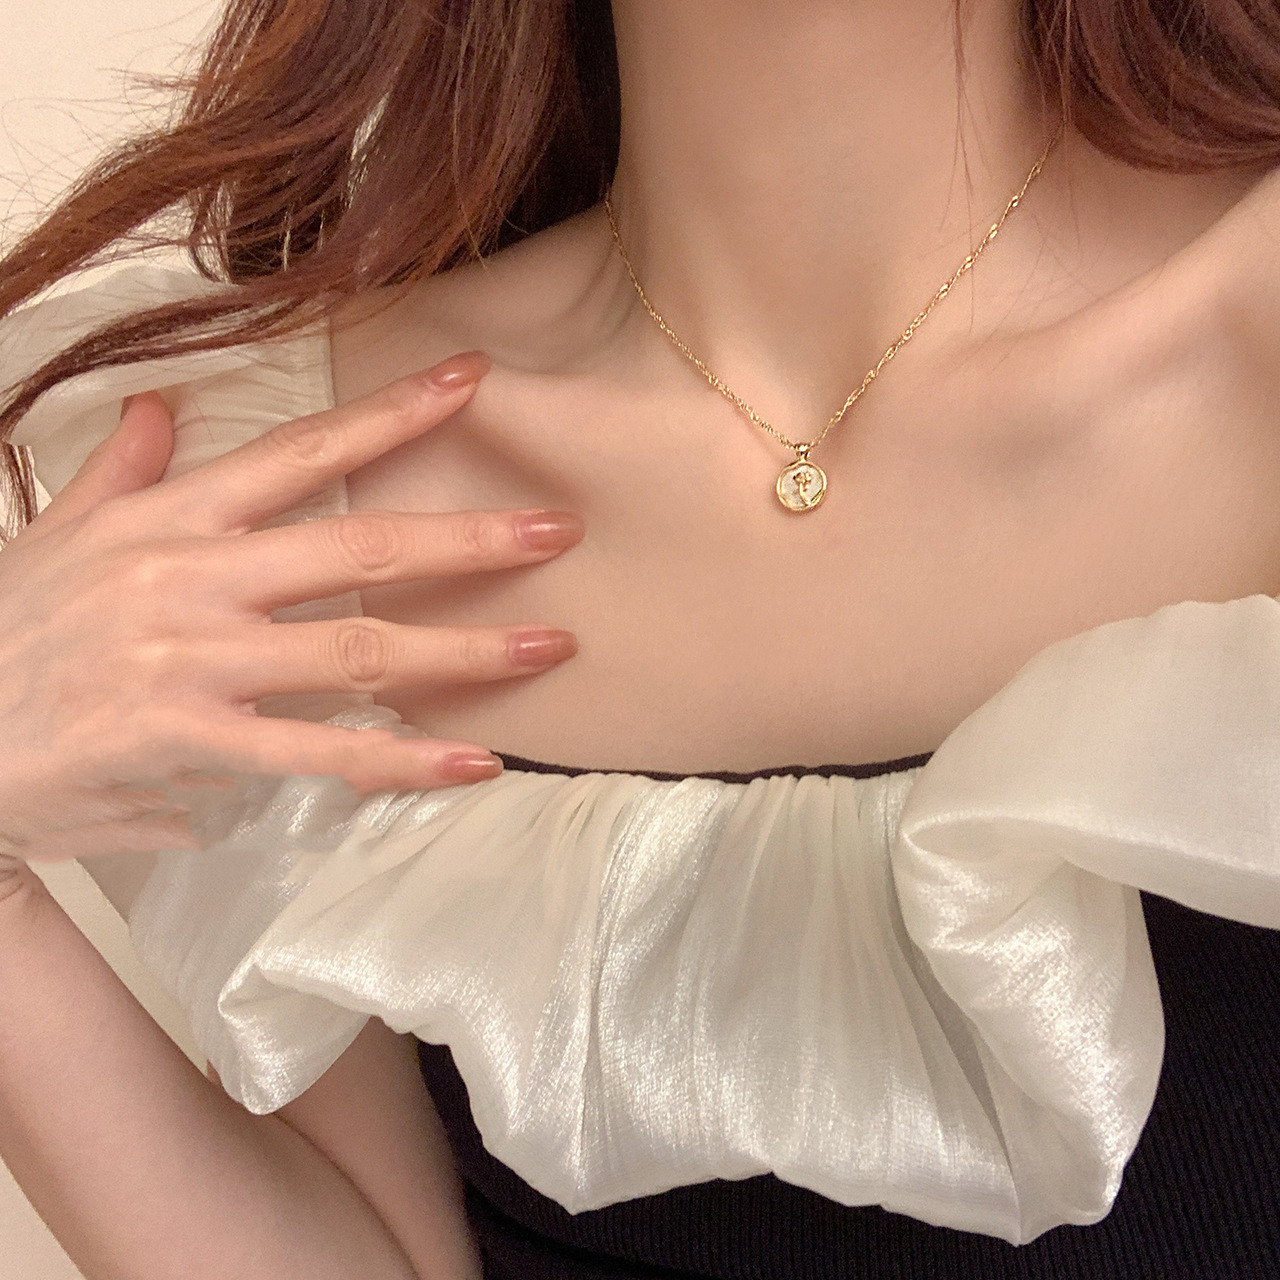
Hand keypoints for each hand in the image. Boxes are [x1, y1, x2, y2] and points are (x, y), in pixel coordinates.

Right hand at [0, 351, 582, 862]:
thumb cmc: (1, 635)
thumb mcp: (55, 535)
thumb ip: (121, 470)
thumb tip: (162, 407)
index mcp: (167, 519)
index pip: (300, 452)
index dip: (392, 414)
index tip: (473, 382)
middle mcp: (190, 579)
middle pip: (356, 546)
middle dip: (465, 537)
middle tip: (558, 528)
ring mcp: (191, 663)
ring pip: (356, 650)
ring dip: (464, 648)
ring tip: (548, 644)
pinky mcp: (186, 745)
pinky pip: (318, 757)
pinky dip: (401, 761)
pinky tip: (473, 761)